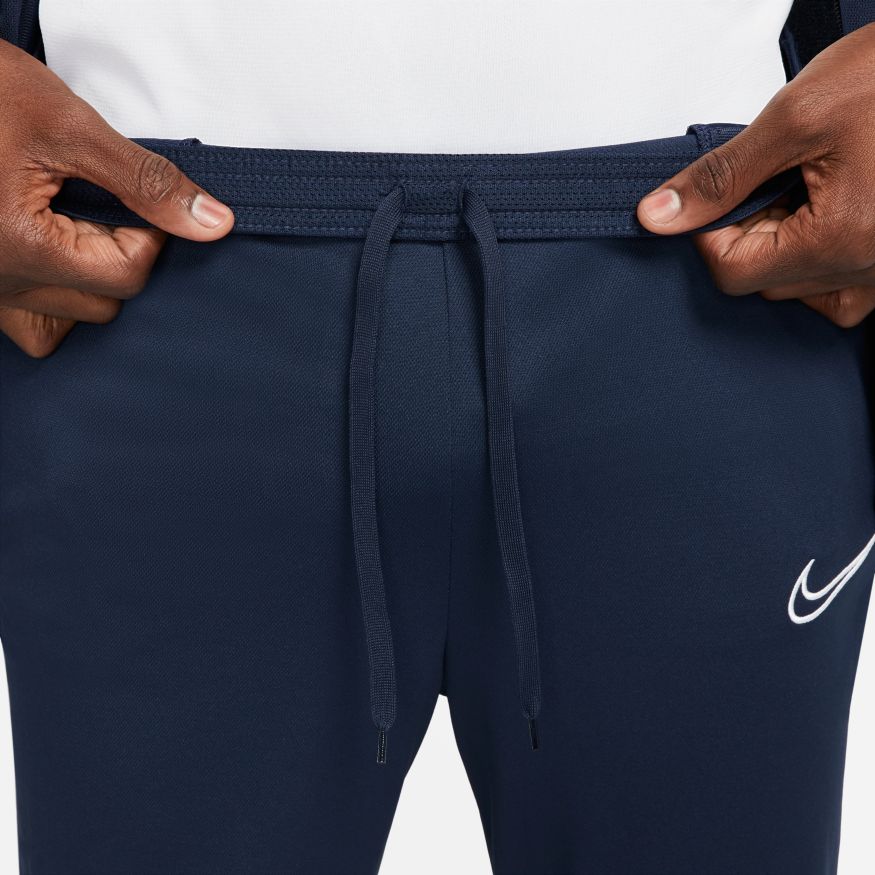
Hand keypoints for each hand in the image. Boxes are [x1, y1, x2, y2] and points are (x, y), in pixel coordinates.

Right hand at [0, 39, 233, 356]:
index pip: (127, 274)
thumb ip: (145, 181)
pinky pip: (29, 323)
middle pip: (103, 305)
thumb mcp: (68, 125)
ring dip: (89, 285)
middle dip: (121, 258)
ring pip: (67, 324)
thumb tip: (214, 223)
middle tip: (104, 206)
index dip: (150, 235)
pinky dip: (53, 300)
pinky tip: (56, 255)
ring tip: (76, 228)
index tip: (138, 200)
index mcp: (18, 247)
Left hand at [636, 23, 874, 327]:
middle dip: (750, 234)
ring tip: (804, 188)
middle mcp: (871, 266)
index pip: (734, 273)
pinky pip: (843, 291)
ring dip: (782, 246)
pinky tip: (819, 220)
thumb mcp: (796, 117)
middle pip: (765, 282)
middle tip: (770, 180)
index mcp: (843, 238)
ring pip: (800, 289)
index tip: (717, 198)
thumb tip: (661, 215)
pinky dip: (817, 265)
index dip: (710, 234)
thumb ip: (721, 176)